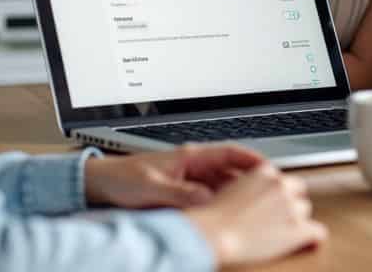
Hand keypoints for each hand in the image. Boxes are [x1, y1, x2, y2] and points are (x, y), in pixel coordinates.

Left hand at [85, 144, 263, 207]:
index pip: (230, 152)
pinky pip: (210, 199)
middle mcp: (193, 167)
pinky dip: (221, 207)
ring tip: (252, 210)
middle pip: (232, 173)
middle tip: (270, 196)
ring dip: (237, 197)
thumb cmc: (122, 178)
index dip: (253, 160)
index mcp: (189, 157)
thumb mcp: (152, 188)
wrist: (100, 184)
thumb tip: (206, 200)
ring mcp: (190, 181)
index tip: (271, 170)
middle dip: (252, 182)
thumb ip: (180, 194)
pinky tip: (226, 218)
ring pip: (223, 187)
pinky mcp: (183, 194)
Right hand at [186, 165, 327, 265]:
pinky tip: (307, 244)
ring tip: (283, 232)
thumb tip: (252, 194)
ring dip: (297, 219)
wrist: (215, 235)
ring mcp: (291, 207)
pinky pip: (318, 233)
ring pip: (306, 210)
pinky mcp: (298, 229)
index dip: (276, 192)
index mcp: (263, 171)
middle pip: (298, 190)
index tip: (271, 202)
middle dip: (290, 202)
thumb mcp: (228, 190)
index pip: (281, 177)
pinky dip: (312, 239)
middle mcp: (280, 185)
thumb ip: (246, 186)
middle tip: (277, 218)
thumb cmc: (214, 218)